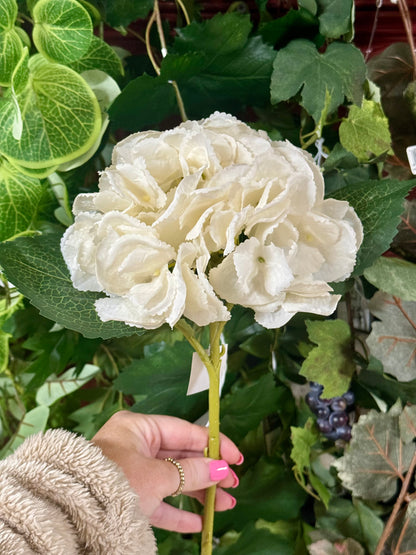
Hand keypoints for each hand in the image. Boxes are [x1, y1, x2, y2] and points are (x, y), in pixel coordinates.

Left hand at [91, 411, 242, 532]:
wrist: (73, 514)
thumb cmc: (114, 483)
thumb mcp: (158, 476)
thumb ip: (192, 472)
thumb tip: (222, 469)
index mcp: (138, 428)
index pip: (184, 431)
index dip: (213, 444)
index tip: (236, 457)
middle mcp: (135, 446)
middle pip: (181, 456)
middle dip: (208, 472)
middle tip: (232, 484)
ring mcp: (131, 472)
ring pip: (173, 480)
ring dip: (199, 493)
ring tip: (224, 505)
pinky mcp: (127, 497)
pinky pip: (158, 502)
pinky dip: (177, 512)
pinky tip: (198, 522)